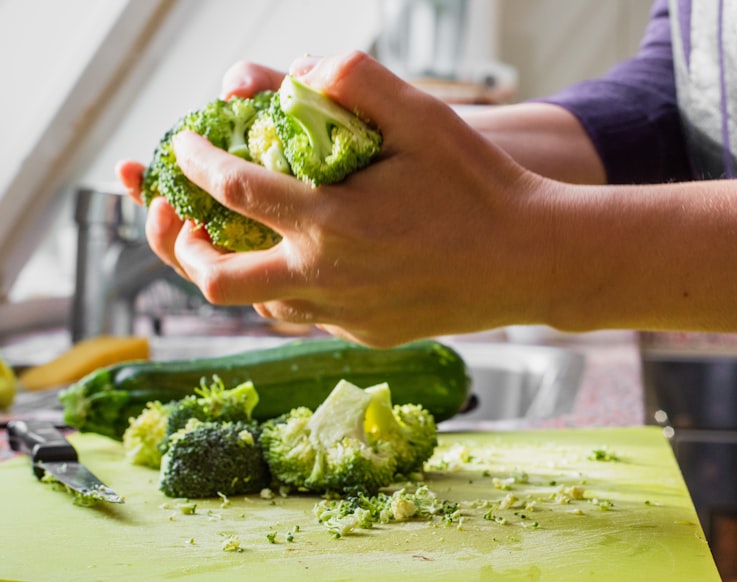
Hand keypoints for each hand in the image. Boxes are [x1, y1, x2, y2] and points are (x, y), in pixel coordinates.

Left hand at [126, 51, 557, 346]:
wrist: (531, 260)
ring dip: (235, 272)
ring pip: (258, 307)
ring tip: (238, 240)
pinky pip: (306, 318)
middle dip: (182, 245)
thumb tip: (302, 70)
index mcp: (331, 220)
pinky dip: (286, 291)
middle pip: (217, 278)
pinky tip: (302, 263)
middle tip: (186, 217)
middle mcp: (327, 277)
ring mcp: (346, 314)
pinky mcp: (368, 334)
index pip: (231, 190)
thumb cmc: (481, 185)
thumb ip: (357, 80)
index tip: (183, 146)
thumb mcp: (425, 117)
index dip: (194, 163)